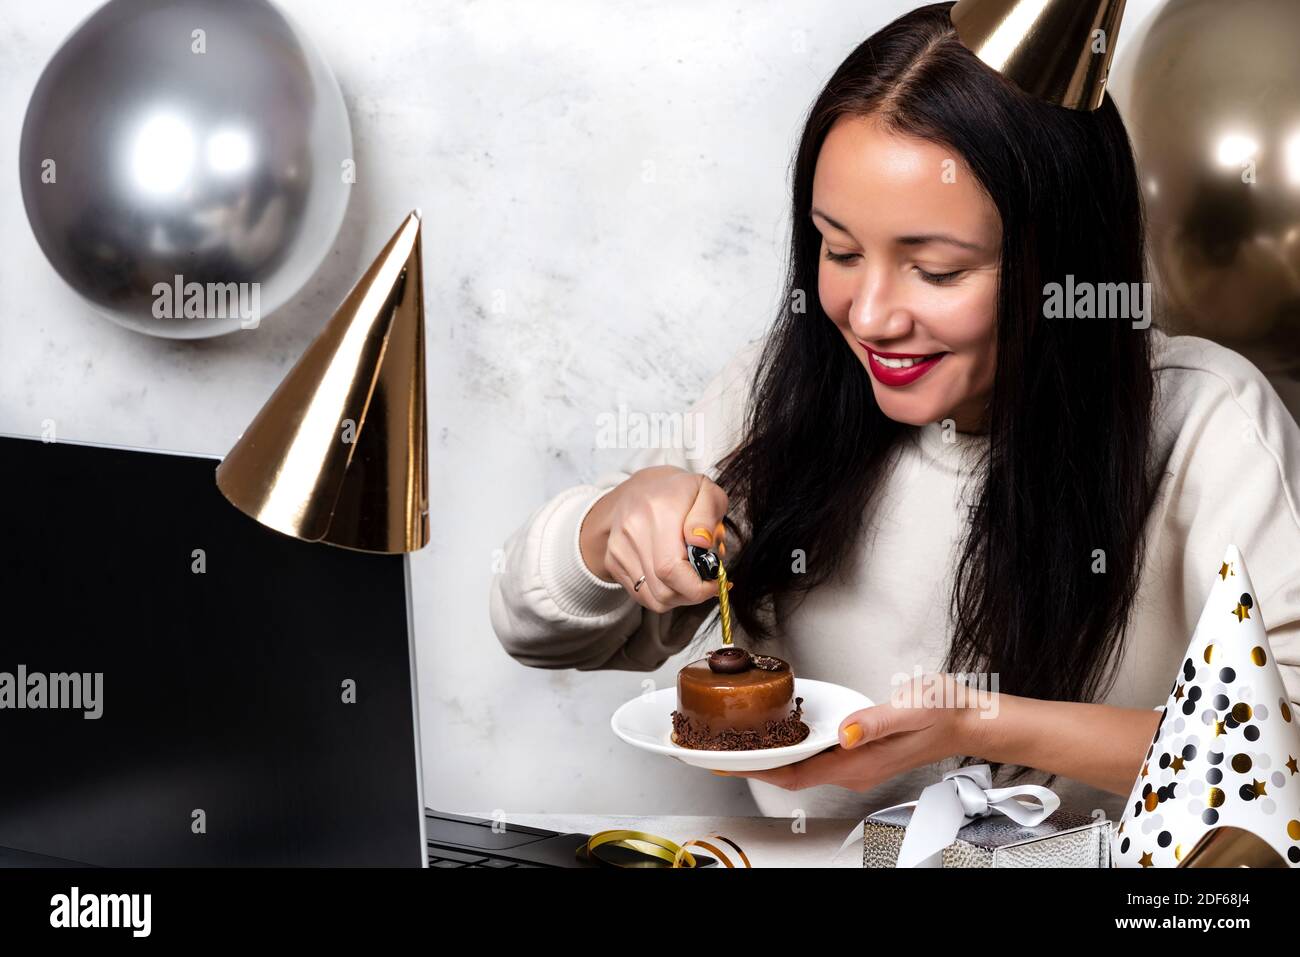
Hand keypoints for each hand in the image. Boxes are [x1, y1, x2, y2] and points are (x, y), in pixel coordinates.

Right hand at [578, 465, 730, 611]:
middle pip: (663, 590)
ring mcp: (618, 548)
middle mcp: (632, 530)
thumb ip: (708, 516)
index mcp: (658, 510)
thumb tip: (702, 543)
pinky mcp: (612, 562)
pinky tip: (673, 576)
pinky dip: (663, 594)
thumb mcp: (708, 492)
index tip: (716, 582)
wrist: (640, 489)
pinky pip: (642, 595)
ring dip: (679, 596)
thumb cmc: (680, 493)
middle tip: (707, 579)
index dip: (698, 587)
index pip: (671, 568)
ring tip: (690, 576)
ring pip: (654, 599)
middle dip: (693, 593)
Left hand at [716, 674, 987, 790]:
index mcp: (857, 762)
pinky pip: (816, 757)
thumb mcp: (909, 708)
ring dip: (770, 758)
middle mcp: (853, 769)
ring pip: (802, 767)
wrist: (968, 720)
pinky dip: (792, 748)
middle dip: (753, 764)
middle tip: (716, 748)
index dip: (756, 770)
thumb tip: (844, 732)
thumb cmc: (942, 712)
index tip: (724, 762)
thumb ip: (874, 722)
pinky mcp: (860, 752)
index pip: (794, 775)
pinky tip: (782, 733)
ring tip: (739, 740)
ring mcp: (856, 763)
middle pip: (791, 774)